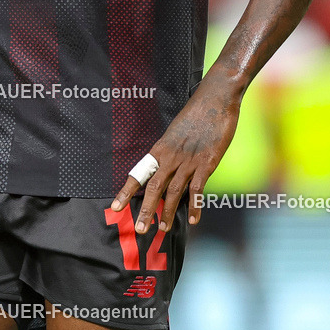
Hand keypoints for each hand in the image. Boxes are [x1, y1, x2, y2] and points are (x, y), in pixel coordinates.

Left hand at [110, 72, 241, 231]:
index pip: (139, 173)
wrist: (214, 99)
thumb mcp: (176, 133)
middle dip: (146, 210)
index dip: (126, 191)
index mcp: (161, 148)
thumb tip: (166, 170)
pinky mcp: (207, 163)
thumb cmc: (195, 115)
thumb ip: (171, 152)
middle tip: (140, 229)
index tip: (115, 207)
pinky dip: (196, 206)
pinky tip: (194, 220)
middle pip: (154, 187)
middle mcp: (171, 156)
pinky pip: (198, 189)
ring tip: (164, 228)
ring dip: (168, 212)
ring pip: (174, 192)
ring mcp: (189, 161)